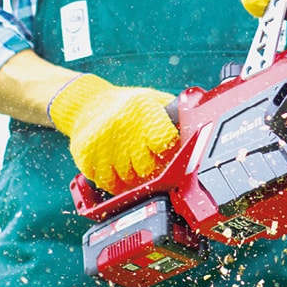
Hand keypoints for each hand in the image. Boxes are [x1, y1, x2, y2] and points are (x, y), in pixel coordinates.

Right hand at [47, 75, 179, 192]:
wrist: (88, 103)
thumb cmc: (129, 106)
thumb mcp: (153, 101)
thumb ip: (174, 114)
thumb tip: (199, 128)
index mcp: (143, 111)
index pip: (165, 143)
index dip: (172, 154)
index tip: (172, 156)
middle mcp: (123, 127)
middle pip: (147, 168)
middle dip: (155, 172)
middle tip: (155, 168)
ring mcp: (103, 144)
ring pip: (127, 181)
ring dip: (135, 182)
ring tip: (136, 170)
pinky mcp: (87, 156)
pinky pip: (105, 183)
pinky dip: (114, 185)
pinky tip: (119, 175)